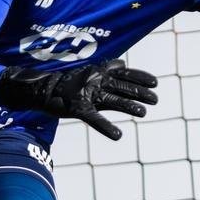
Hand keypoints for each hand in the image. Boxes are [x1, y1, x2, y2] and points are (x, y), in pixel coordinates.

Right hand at [0, 59, 158, 140]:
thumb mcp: (89, 71)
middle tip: (155, 99)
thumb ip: (107, 69)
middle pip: (122, 86)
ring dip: (129, 106)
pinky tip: (118, 135)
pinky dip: (106, 128)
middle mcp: (95, 81)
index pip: (124, 73)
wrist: (44, 89)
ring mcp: (87, 95)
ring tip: (143, 113)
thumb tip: (123, 63)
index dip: (140, 77)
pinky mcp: (78, 108)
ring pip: (112, 100)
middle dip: (140, 92)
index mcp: (99, 73)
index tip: (155, 83)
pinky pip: (94, 119)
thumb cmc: (68, 82)